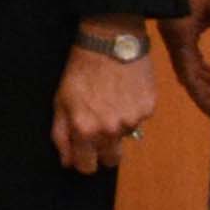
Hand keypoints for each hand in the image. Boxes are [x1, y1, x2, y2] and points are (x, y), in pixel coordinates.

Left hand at [52, 33, 160, 173]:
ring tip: (110, 101)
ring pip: (125, 138)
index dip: (84, 161)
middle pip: (111, 161)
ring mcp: (133, 120)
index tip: (84, 153)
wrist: (110, 41)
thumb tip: (67, 162)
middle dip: (103, 151)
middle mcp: (111, 130)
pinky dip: (132, 111)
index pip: (87, 167)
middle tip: (98, 129)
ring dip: (118, 127)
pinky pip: (139, 120)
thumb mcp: (60, 101)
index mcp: (85, 130)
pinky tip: (124, 92)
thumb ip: (61, 135)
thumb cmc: (80, 70)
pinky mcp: (149, 108)